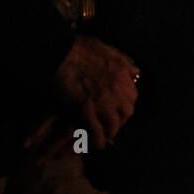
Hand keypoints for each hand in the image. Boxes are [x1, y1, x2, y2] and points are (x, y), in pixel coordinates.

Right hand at [25, 35, 139, 156]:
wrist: (58, 53)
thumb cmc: (78, 48)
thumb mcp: (107, 49)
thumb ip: (122, 63)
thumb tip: (135, 71)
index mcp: (121, 73)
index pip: (132, 96)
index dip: (125, 104)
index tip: (119, 109)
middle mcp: (116, 89)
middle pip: (126, 112)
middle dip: (121, 120)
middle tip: (113, 124)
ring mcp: (101, 101)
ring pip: (113, 125)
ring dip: (110, 132)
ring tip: (105, 137)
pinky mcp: (85, 111)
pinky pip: (96, 132)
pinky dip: (97, 140)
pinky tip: (95, 144)